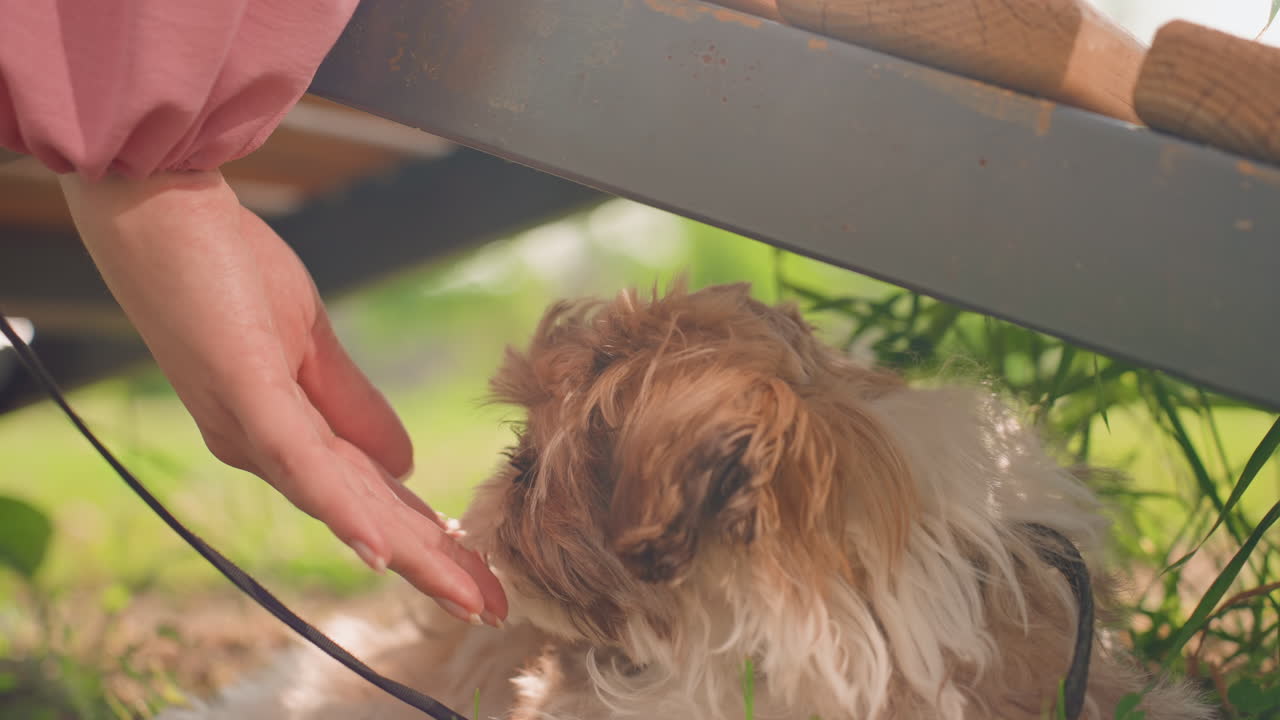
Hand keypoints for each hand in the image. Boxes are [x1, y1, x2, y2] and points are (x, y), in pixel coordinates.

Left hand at [59, 170, 506, 626]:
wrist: (152, 208)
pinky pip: (303, 459)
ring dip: (409, 553)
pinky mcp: (248, 390)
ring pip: (345, 501)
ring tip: (463, 592)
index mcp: (282, 433)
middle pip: (366, 515)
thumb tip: (404, 466)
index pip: (369, 496)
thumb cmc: (223, 268)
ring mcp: (254, 424)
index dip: (425, 536)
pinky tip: (380, 549)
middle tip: (493, 606)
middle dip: (434, 563)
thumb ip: (354, 406)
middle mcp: (264, 447)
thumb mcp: (309, 340)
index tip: (477, 570)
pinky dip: (344, 508)